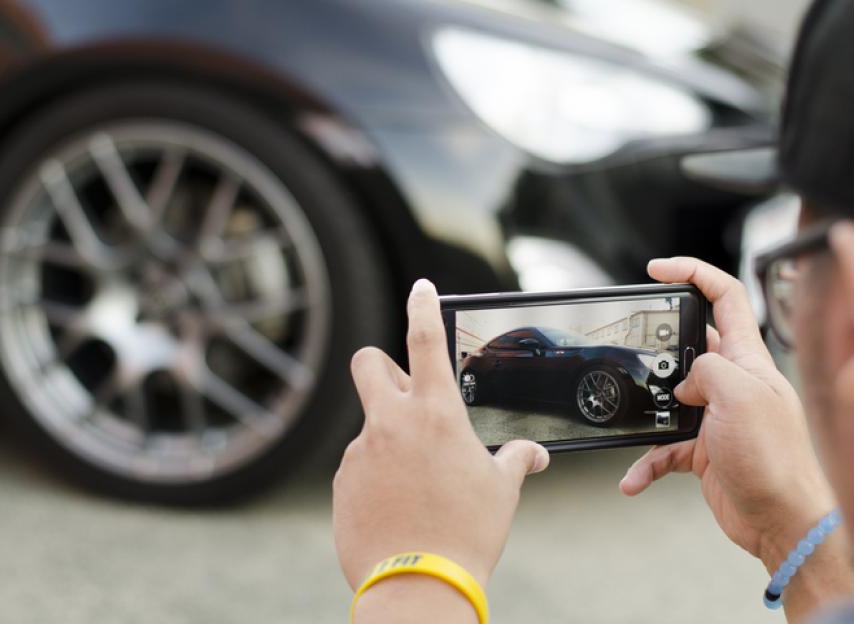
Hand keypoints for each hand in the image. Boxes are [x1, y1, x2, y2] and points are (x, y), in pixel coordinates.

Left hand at [333, 279, 548, 599]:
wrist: (418, 586)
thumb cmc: (467, 533)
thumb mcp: (500, 492)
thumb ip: (515, 461)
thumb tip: (534, 455)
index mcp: (435, 414)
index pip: (425, 339)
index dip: (422, 306)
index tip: (420, 288)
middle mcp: (390, 423)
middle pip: (368, 363)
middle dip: (381, 366)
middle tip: (403, 394)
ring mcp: (360, 452)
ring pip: (369, 426)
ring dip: (389, 441)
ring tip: (416, 486)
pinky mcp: (341, 482)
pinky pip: (358, 466)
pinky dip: (376, 476)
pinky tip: (396, 507)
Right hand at [621, 257, 843, 618]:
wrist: (782, 521)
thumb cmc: (775, 460)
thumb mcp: (740, 396)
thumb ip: (706, 370)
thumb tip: (685, 382)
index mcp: (747, 360)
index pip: (725, 297)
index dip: (692, 273)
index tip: (657, 269)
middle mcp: (732, 384)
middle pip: (688, 347)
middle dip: (657, 351)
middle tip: (634, 354)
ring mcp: (717, 417)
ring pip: (668, 400)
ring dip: (646, 414)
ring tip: (635, 419)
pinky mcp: (704, 450)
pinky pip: (663, 448)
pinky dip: (645, 462)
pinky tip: (634, 477)